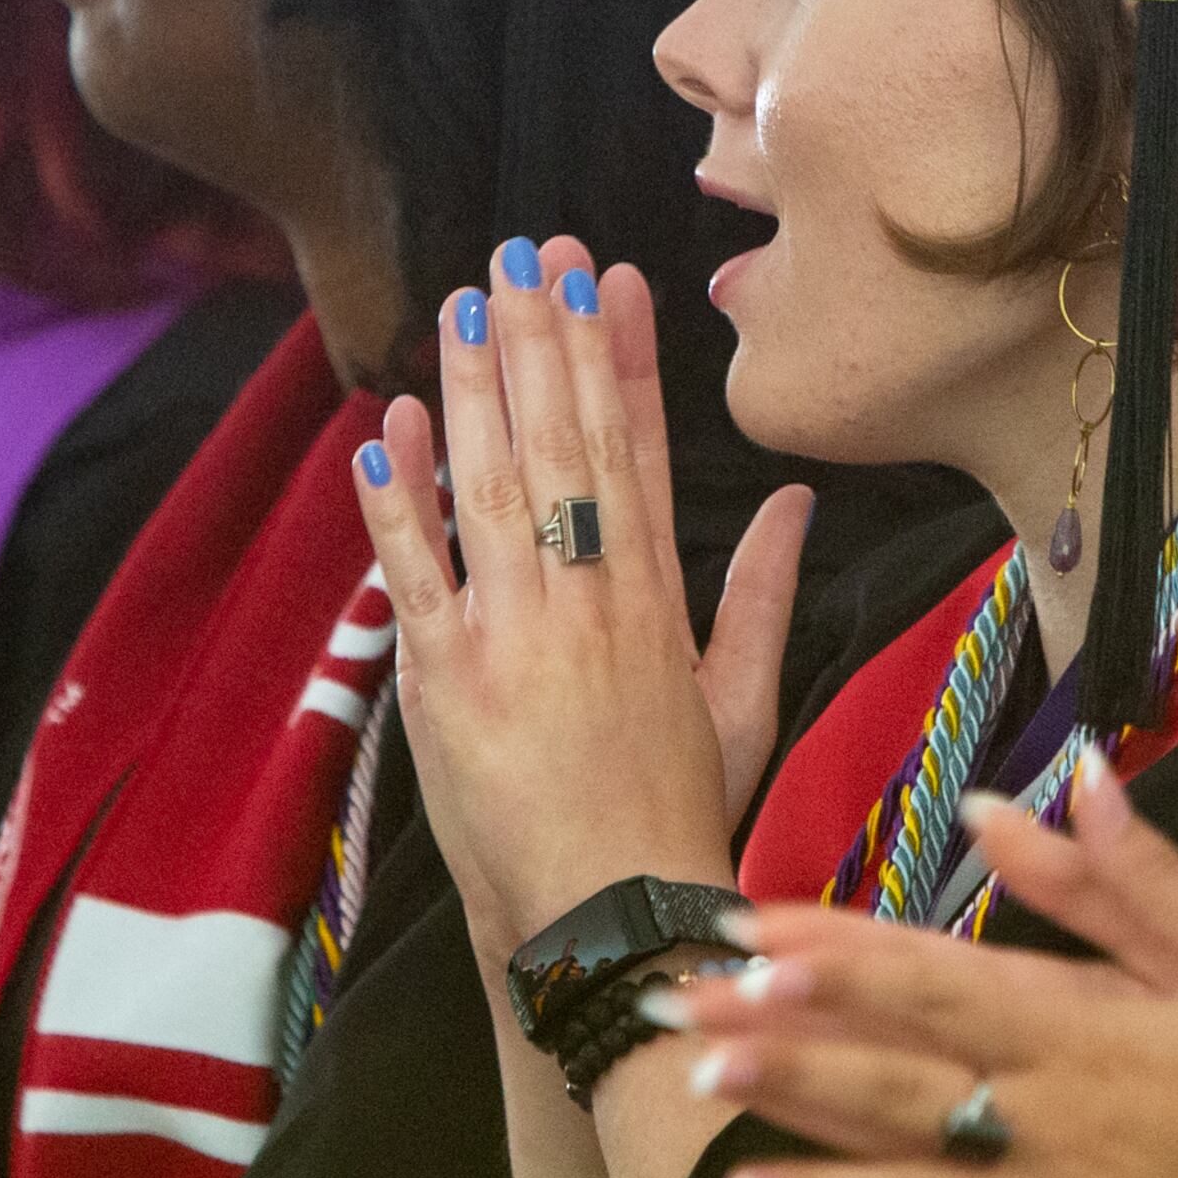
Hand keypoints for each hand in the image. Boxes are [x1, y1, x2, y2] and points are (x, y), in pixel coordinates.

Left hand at [352, 237, 811, 951]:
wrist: (613, 925)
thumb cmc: (681, 821)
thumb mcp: (744, 701)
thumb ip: (761, 592)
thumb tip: (792, 500)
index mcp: (657, 602)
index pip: (632, 452)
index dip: (619, 358)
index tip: (610, 279)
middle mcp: (589, 605)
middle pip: (563, 446)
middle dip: (544, 342)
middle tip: (527, 253)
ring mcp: (515, 640)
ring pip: (493, 487)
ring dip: (474, 388)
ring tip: (463, 303)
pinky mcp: (448, 685)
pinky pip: (418, 574)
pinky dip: (398, 500)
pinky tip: (386, 428)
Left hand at [658, 757, 1177, 1177]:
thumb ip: (1127, 873)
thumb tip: (1062, 773)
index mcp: (1080, 1032)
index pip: (935, 986)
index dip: (837, 960)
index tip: (750, 938)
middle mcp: (1046, 1124)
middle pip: (894, 1086)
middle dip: (784, 1061)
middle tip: (687, 1040)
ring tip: (717, 1176)